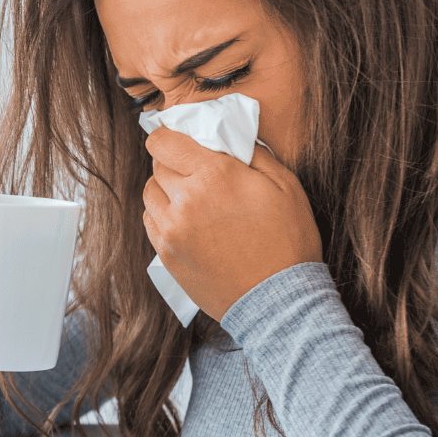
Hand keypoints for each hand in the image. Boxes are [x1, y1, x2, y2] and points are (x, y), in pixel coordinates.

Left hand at [142, 130, 321, 322]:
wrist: (278, 300)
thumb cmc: (288, 241)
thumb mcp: (286, 185)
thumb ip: (254, 153)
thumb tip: (229, 136)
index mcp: (214, 175)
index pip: (164, 142)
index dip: (168, 137)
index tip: (177, 139)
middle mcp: (185, 200)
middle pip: (157, 166)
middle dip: (173, 163)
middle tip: (194, 170)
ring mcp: (171, 230)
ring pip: (149, 193)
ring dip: (165, 189)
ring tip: (190, 197)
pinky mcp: (166, 255)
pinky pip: (150, 222)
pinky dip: (161, 215)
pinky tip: (185, 220)